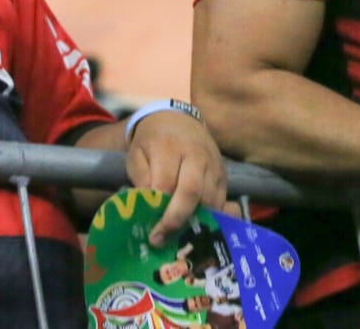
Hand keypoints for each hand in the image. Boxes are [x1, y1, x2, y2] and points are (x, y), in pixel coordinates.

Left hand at [127, 110, 226, 246]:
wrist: (178, 119)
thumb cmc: (153, 142)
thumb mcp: (137, 155)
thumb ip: (140, 180)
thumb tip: (148, 209)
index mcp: (169, 148)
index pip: (165, 183)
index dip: (158, 209)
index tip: (150, 231)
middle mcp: (195, 155)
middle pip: (192, 191)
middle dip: (177, 219)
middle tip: (162, 240)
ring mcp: (213, 165)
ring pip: (210, 199)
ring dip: (195, 222)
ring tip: (178, 239)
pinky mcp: (223, 174)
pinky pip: (221, 201)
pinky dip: (210, 218)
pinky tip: (196, 229)